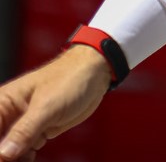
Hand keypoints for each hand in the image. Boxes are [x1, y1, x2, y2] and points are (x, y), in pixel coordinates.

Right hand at [0, 46, 111, 160]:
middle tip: (20, 157)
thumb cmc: (70, 79)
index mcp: (2, 103)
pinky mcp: (36, 130)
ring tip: (28, 156)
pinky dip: (25, 157)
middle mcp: (8, 114)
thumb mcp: (46, 106)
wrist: (95, 73)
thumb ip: (24, 131)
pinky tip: (31, 157)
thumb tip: (4, 153)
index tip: (6, 156)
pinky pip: (23, 150)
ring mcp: (22, 124)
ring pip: (9, 150)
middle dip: (5, 156)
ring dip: (15, 158)